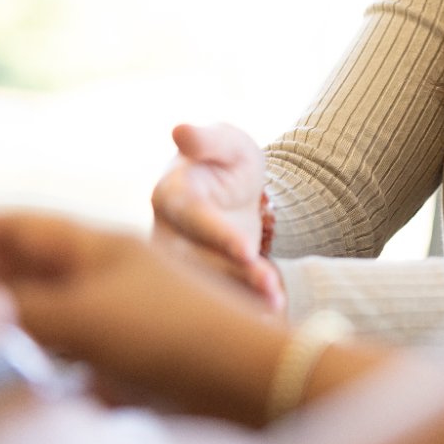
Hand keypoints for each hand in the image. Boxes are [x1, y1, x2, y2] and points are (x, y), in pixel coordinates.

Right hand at [0, 212, 287, 426]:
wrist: (247, 377)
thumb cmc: (168, 332)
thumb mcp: (83, 317)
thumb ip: (20, 310)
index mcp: (100, 247)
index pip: (25, 227)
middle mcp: (111, 273)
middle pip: (35, 269)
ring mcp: (124, 312)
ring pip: (55, 312)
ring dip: (21, 323)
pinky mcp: (135, 353)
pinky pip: (80, 352)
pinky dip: (54, 362)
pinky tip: (41, 378)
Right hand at [150, 122, 283, 310]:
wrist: (230, 187)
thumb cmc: (224, 158)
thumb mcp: (227, 143)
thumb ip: (209, 139)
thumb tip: (181, 129)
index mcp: (170, 195)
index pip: (193, 217)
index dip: (217, 234)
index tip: (245, 249)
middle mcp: (167, 233)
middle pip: (196, 260)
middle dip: (233, 276)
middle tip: (271, 288)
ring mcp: (180, 260)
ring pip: (205, 283)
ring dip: (240, 296)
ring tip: (276, 303)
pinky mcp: (199, 278)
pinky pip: (216, 296)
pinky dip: (242, 307)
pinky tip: (271, 315)